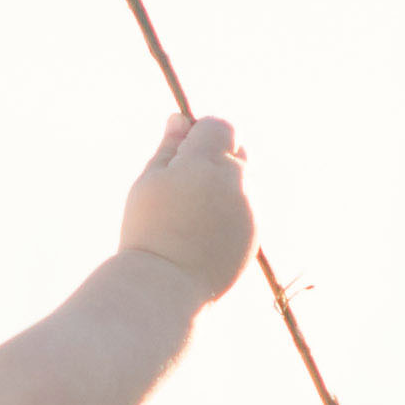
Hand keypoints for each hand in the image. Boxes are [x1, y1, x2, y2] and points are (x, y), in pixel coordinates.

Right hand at [119, 111, 253, 290]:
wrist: (166, 286)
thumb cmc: (148, 230)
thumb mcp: (150, 182)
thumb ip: (169, 148)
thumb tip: (180, 118)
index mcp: (208, 162)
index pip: (219, 126)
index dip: (200, 133)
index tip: (180, 152)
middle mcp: (237, 182)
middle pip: (237, 150)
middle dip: (215, 156)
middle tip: (183, 182)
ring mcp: (251, 209)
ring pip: (243, 181)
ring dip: (224, 185)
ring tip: (191, 212)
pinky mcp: (256, 233)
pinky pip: (247, 208)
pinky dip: (230, 211)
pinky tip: (204, 231)